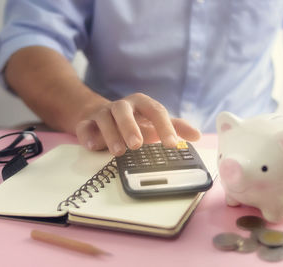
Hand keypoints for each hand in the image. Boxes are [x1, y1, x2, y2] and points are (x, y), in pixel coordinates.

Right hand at [75, 93, 200, 155]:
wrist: (102, 115)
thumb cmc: (134, 122)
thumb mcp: (154, 123)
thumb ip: (175, 128)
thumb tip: (197, 135)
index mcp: (142, 104)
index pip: (156, 111)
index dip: (165, 126)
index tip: (172, 144)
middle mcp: (122, 106)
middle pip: (125, 111)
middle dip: (131, 127)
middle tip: (137, 145)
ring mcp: (103, 113)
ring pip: (105, 118)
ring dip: (111, 134)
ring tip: (119, 152)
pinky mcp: (87, 122)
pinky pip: (85, 127)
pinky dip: (87, 135)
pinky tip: (93, 146)